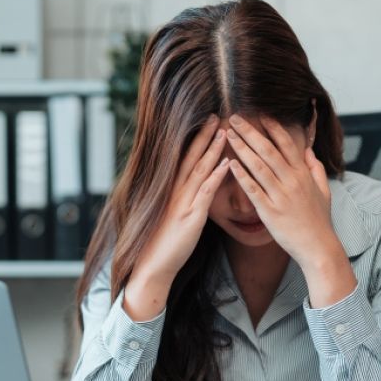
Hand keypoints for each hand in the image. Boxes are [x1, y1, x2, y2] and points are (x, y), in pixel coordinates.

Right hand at [124, 116, 230, 319]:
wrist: (152, 265)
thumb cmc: (164, 243)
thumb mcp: (171, 216)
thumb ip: (181, 199)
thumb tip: (191, 188)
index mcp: (171, 191)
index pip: (184, 159)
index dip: (195, 140)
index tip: (206, 122)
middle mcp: (175, 192)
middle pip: (190, 157)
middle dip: (204, 136)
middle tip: (216, 115)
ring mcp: (182, 203)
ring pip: (198, 170)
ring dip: (212, 149)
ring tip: (225, 132)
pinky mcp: (190, 217)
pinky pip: (205, 192)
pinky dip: (216, 176)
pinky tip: (228, 164)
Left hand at [226, 115, 356, 306]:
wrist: (318, 247)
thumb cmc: (319, 220)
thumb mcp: (324, 191)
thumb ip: (316, 169)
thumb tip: (309, 151)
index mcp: (303, 174)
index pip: (287, 144)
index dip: (273, 127)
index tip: (260, 114)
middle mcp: (292, 181)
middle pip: (268, 150)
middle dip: (250, 132)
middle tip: (235, 118)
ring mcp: (280, 196)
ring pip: (258, 166)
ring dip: (242, 148)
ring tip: (228, 135)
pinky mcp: (270, 211)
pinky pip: (253, 190)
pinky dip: (241, 176)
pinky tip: (229, 164)